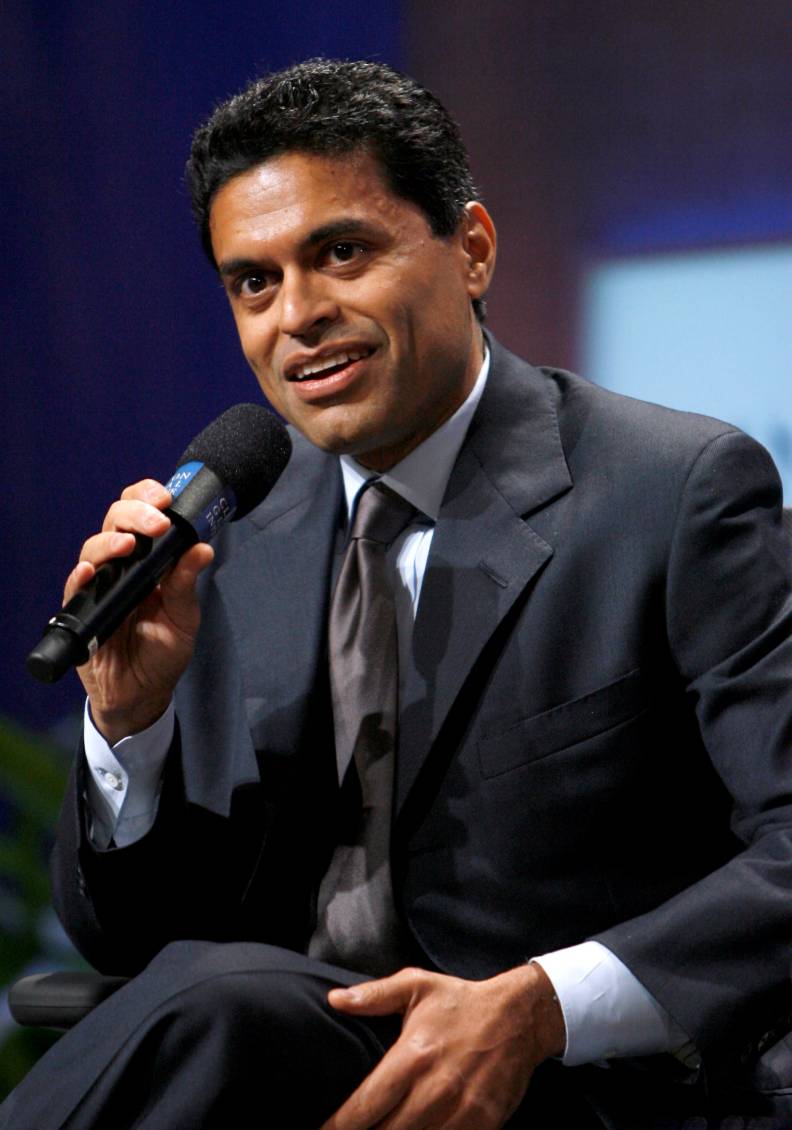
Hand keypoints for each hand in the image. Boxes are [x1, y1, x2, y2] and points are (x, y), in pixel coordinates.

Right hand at [66, 479, 213, 743]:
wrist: (141, 693)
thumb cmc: (162, 653)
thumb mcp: (184, 617)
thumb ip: (187, 583)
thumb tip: (203, 547)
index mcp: (149, 560)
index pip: (142, 514)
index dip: (148, 498)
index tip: (166, 497)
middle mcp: (122, 566)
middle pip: (117, 521)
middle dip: (135, 513)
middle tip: (156, 523)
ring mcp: (100, 586)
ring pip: (94, 547)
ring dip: (110, 542)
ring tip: (128, 545)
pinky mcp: (83, 610)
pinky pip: (75, 587)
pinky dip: (82, 575)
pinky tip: (91, 571)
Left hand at [321, 963, 564, 1129]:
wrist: (520, 1017)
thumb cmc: (461, 1002)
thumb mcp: (416, 985)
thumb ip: (374, 995)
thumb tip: (334, 1000)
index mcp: (413, 1055)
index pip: (366, 1105)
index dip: (339, 1126)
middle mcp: (435, 1089)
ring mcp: (461, 1112)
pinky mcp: (483, 1125)